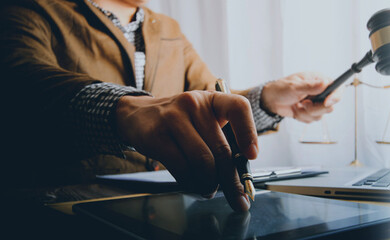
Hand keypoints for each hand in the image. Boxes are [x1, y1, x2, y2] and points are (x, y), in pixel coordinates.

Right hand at [116, 91, 257, 210]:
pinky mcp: (157, 136)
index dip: (249, 133)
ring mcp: (173, 118)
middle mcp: (194, 104)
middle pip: (221, 148)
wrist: (138, 115)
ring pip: (203, 161)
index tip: (252, 156)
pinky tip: (194, 186)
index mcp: (213, 99)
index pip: (238, 107)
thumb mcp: (203, 119)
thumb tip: (239, 175)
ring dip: (210, 183)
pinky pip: (182, 167)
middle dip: (232, 180)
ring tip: (210, 190)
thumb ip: (222, 139)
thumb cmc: (180, 121)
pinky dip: (191, 183)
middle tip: (238, 198)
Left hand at [260, 72, 339, 122]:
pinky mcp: (312, 112)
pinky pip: (313, 120)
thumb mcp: (294, 86)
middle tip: (303, 103)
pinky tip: (296, 110)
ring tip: (297, 105)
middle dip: (315, 108)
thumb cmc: (281, 88)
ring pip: (321, 115)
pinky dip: (303, 117)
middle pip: (330, 105)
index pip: (337, 87)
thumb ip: (310, 86)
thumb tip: (325, 83)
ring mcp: (316, 103)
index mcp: (319, 81)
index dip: (335, 96)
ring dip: (306, 113)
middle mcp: (321, 92)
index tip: (327, 102)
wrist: (272, 100)